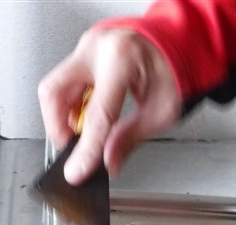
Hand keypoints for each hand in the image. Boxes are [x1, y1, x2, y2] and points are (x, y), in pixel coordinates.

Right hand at [38, 27, 179, 185]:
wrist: (181, 42)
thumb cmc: (177, 67)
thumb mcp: (160, 111)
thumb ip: (129, 138)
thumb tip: (107, 162)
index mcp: (122, 60)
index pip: (95, 115)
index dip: (84, 149)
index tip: (77, 170)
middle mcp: (98, 49)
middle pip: (54, 93)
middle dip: (58, 128)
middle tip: (74, 147)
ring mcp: (88, 48)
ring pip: (54, 88)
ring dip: (63, 118)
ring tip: (86, 133)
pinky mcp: (85, 54)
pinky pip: (65, 84)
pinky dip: (70, 107)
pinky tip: (88, 118)